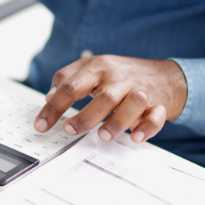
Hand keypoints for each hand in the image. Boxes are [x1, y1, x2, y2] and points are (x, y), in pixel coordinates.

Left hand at [33, 55, 186, 142]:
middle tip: (70, 130)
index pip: (71, 85)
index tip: (41, 125)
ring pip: (132, 103)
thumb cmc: (119, 74)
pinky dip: (147, 127)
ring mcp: (141, 90)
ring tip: (102, 135)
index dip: (53, 107)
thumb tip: (48, 97)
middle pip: (104, 96)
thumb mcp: (90, 66)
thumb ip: (66, 78)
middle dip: (85, 116)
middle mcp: (119, 78)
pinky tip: (136, 137)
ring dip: (117, 122)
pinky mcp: (158, 105)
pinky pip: (156, 116)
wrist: (163, 75)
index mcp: (98, 67)